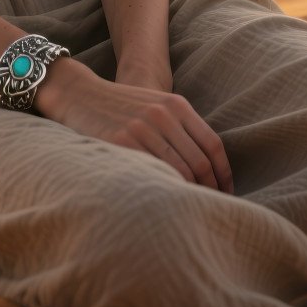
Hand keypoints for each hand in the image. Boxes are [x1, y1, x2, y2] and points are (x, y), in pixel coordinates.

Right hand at [37, 59, 234, 193]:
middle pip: (199, 162)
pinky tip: (165, 202)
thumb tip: (209, 170)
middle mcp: (162, 114)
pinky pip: (151, 173)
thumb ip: (181, 128)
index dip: (224, 174)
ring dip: (188, 196)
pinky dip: (162, 190)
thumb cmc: (122, 106)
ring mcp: (141, 128)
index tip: (226, 193)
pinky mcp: (120, 143)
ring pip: (178, 172)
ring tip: (191, 212)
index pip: (213, 145)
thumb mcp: (156, 106)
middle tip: (211, 209)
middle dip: (209, 190)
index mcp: (176, 104)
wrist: (80, 94)